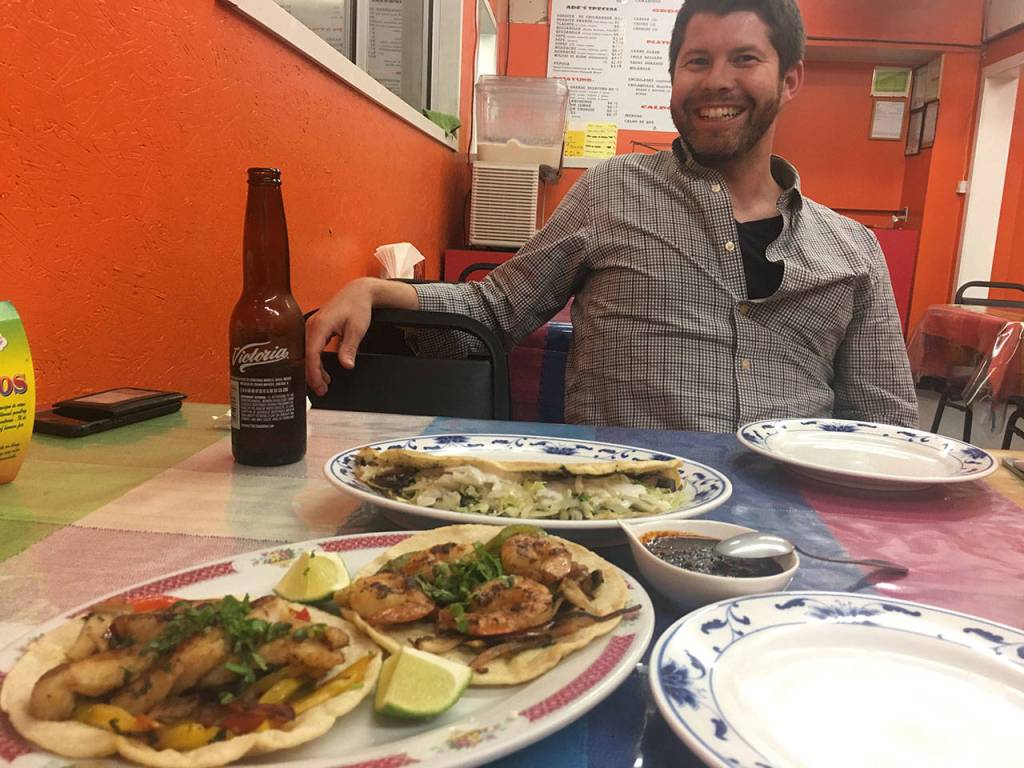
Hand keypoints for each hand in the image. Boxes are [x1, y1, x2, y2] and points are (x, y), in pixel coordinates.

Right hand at [305, 278, 416, 395]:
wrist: (358, 293)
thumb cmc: (357, 307)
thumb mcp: (357, 329)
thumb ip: (349, 348)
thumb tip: (346, 365)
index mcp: (319, 326)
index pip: (311, 354)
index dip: (313, 372)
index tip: (318, 386)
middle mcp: (311, 326)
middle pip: (306, 356)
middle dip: (313, 375)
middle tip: (322, 391)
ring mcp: (311, 327)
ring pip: (308, 354)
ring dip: (315, 370)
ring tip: (324, 386)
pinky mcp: (315, 329)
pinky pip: (311, 349)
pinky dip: (317, 362)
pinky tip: (324, 373)